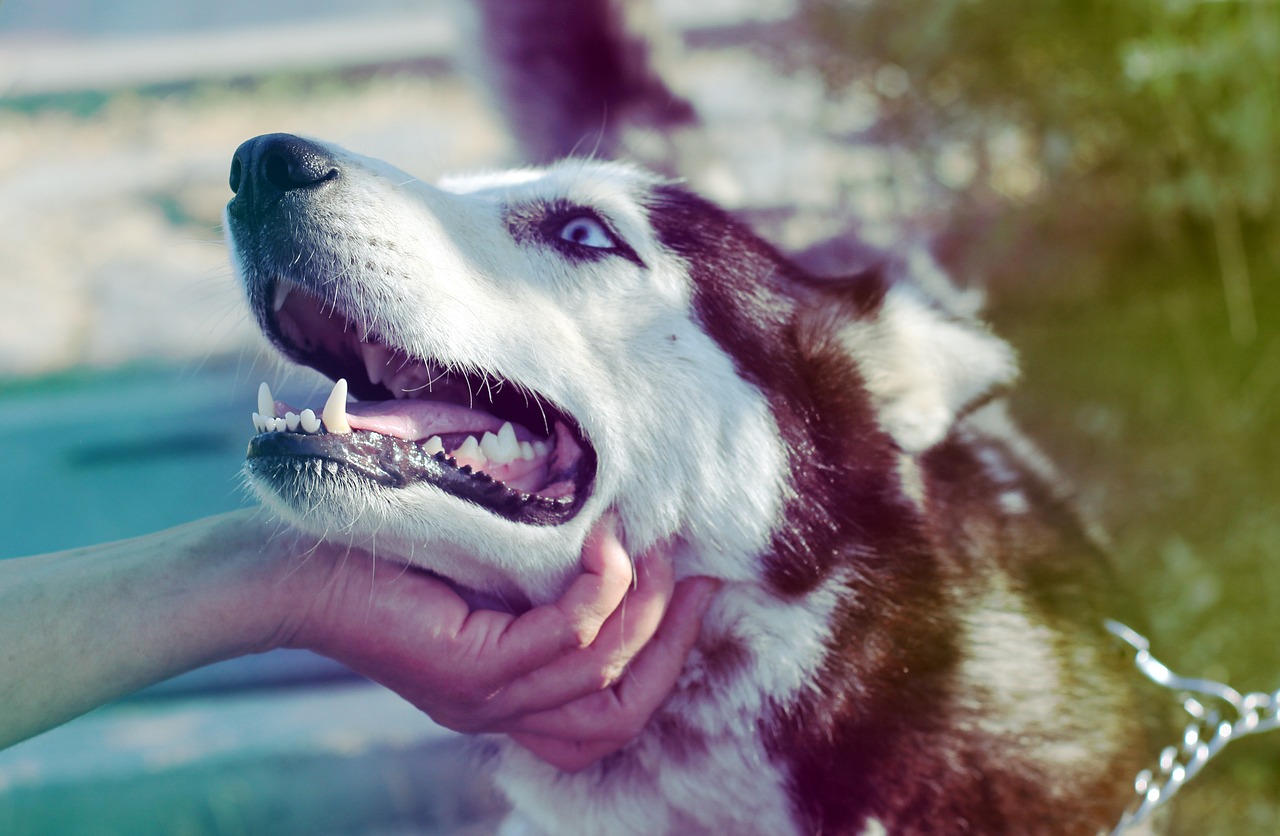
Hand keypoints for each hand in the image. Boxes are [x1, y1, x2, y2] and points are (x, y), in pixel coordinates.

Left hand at [286, 516, 717, 770]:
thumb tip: (623, 537)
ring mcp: (482, 698)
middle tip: (697, 574)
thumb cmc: (386, 555)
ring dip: (642, 610)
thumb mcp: (484, 573)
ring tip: (653, 548)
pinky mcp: (463, 668)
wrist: (287, 568)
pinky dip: (598, 594)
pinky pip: (561, 641)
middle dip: (672, 645)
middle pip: (622, 716)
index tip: (697, 590)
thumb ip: (543, 581)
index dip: (669, 660)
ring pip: (600, 677)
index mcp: (508, 698)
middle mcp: (499, 713)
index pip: (613, 718)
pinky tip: (605, 545)